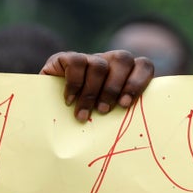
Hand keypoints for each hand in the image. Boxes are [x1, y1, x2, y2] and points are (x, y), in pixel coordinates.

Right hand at [41, 50, 155, 121]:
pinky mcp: (65, 58)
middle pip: (123, 59)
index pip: (143, 65)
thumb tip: (134, 134)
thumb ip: (121, 115)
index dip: (137, 82)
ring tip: (85, 114)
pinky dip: (74, 84)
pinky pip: (77, 62)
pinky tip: (70, 101)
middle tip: (104, 111)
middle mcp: (109, 62)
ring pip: (100, 64)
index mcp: (126, 73)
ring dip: (92, 92)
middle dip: (114, 88)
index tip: (125, 104)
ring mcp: (88, 58)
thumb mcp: (107, 117)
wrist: (49, 113)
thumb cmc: (86, 120)